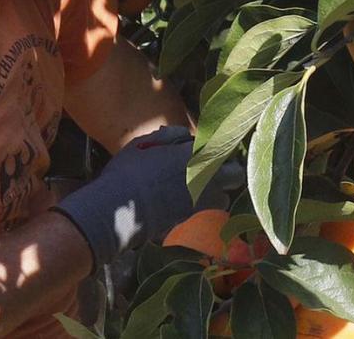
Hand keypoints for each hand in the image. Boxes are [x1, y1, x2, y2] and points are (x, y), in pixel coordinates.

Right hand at [52, 126, 241, 266]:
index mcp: (195, 154)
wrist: (118, 211)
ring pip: (225, 197)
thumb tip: (184, 134)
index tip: (208, 148)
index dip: (217, 148)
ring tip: (201, 187)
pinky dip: (202, 206)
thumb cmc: (128, 171)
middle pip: (235, 174)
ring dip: (217, 192)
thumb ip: (170, 136)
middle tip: (212, 168)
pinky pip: (207, 211)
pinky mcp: (191, 218)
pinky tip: (185, 200)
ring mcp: (201, 201)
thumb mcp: (144, 143)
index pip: (223, 147)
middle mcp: (205, 178)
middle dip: (227, 171)